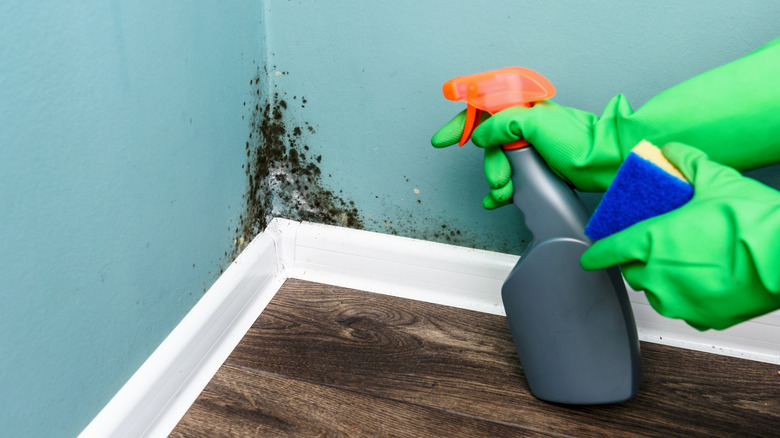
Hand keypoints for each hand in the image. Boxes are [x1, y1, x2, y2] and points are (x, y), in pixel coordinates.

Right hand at [432, 98, 635, 206]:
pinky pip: (511, 176)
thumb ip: (502, 125)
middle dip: (490, 163)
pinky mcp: (537, 165)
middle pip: (488, 142)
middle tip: (498, 177)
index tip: (443, 139)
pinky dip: (502, 189)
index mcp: (522, 108)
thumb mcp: (535, 124)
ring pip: (499, 162)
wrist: (604, 163)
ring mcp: (530, 146)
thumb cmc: (579, 141)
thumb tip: (481, 135)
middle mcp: (525, 125)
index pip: (482, 109)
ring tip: (504, 191)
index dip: (461, 124)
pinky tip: (497, 199)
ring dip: (497, 179)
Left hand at [581, 142, 779, 329]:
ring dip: (663, 279)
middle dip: (641, 260)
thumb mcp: (716, 179)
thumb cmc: (752, 223)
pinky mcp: (700, 318)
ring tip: (689, 260)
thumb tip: (673, 152)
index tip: (591, 255)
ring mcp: (678, 300)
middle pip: (633, 271)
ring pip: (656, 292)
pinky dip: (688, 295)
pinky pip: (683, 307)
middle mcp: (657, 275)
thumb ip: (686, 163)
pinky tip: (707, 278)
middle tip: (662, 245)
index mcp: (651, 242)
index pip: (608, 251)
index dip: (597, 253)